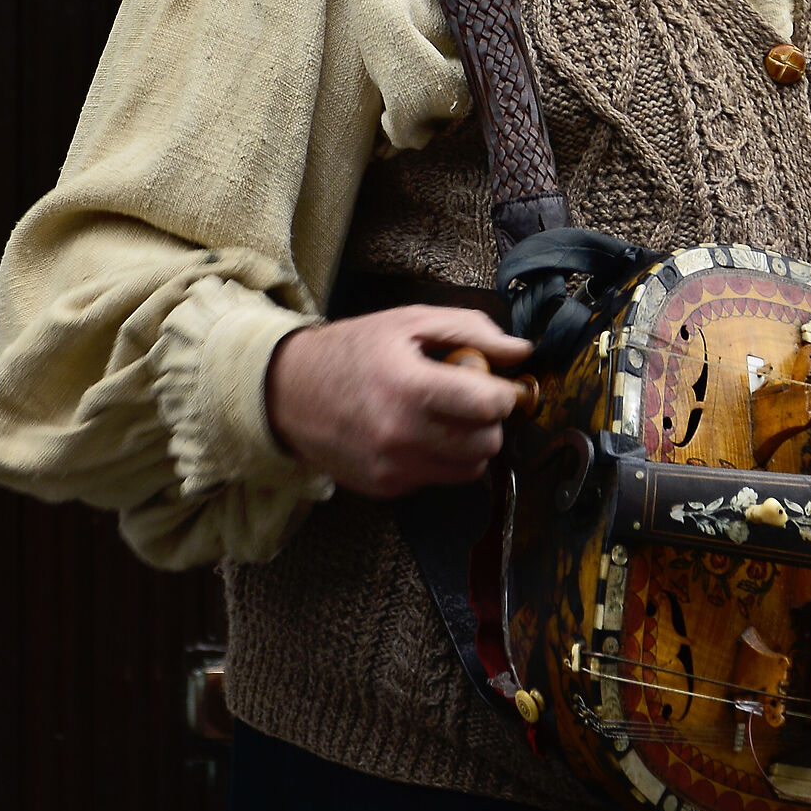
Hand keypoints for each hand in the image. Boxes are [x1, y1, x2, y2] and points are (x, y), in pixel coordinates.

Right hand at [266, 305, 533, 498]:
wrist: (289, 392)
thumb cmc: (354, 350)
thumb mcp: (409, 322)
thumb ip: (471, 331)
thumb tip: (521, 351)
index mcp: (409, 387)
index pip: (489, 406)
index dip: (504, 392)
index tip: (496, 381)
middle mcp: (400, 435)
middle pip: (486, 443)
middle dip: (489, 420)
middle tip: (468, 397)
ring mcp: (392, 467)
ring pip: (470, 469)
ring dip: (470, 443)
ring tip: (444, 415)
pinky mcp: (386, 487)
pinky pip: (439, 478)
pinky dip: (441, 457)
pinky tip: (417, 432)